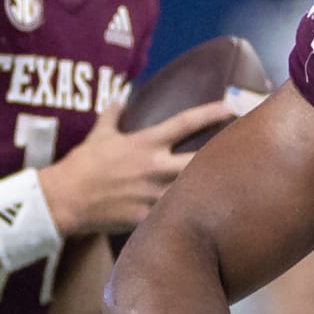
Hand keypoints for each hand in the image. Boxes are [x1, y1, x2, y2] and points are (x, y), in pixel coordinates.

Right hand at [40, 100, 234, 235]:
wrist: (64, 200)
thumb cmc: (82, 166)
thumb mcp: (98, 135)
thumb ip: (113, 114)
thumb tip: (121, 95)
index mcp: (146, 143)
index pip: (186, 122)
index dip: (212, 112)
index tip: (233, 106)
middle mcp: (155, 167)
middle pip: (201, 158)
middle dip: (226, 152)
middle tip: (250, 147)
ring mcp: (154, 194)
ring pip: (195, 189)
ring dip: (215, 186)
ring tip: (240, 185)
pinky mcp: (149, 218)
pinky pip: (178, 216)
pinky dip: (193, 215)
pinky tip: (214, 218)